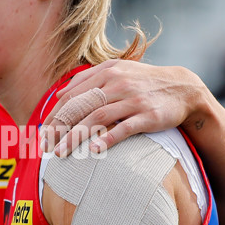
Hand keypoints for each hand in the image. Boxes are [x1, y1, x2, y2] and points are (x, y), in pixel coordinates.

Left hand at [40, 60, 204, 155]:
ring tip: (60, 153)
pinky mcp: (148, 115)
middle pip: (80, 107)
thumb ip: (88, 79)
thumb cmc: (143, 82)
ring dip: (75, 137)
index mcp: (106, 72)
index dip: (54, 115)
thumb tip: (59, 93)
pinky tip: (92, 150)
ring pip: (97, 118)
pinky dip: (107, 139)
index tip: (42, 133)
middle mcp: (117, 83)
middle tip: (46, 146)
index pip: (71, 95)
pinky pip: (124, 128)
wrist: (183, 88)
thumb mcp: (117, 71)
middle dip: (59, 128)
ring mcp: (133, 99)